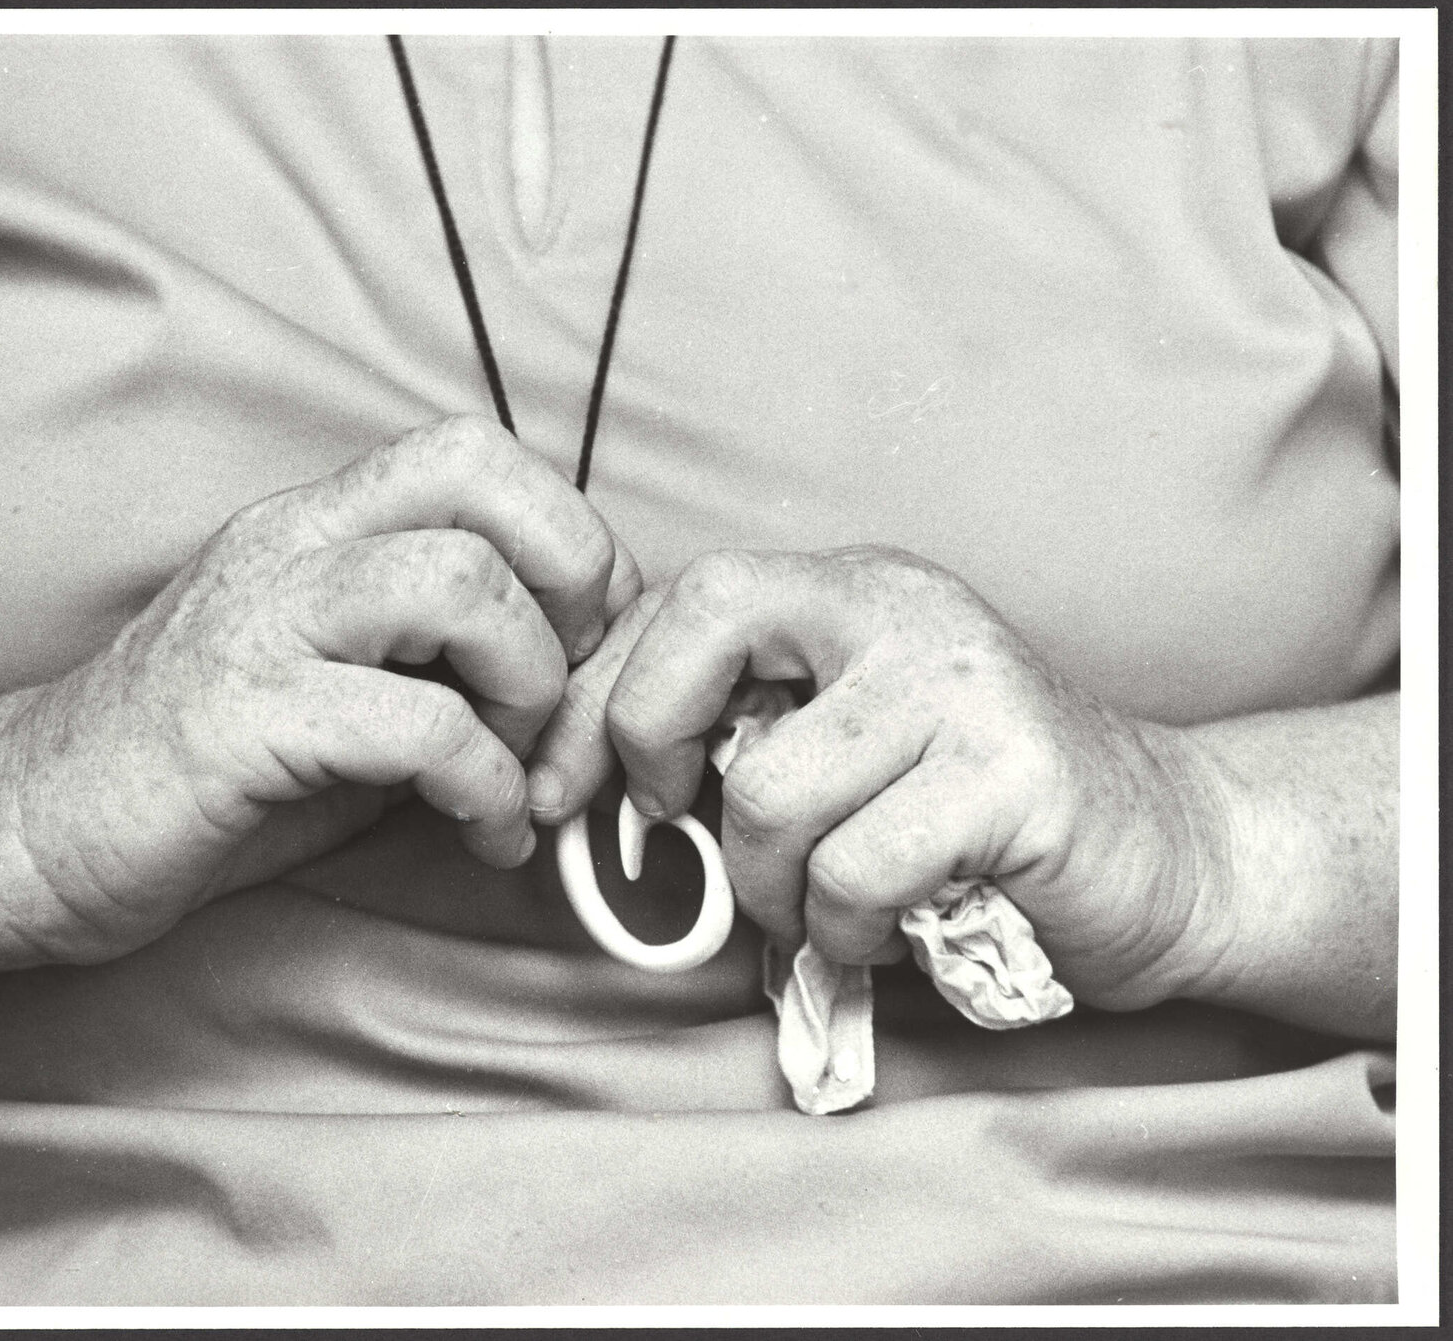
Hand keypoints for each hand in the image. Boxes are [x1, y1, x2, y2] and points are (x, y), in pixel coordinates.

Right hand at [0, 416, 639, 964]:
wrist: (29, 823)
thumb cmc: (208, 764)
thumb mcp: (343, 683)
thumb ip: (441, 657)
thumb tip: (581, 677)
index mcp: (316, 525)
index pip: (475, 451)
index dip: (569, 535)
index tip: (586, 643)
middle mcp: (289, 547)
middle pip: (481, 481)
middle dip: (573, 586)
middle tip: (572, 694)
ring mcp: (259, 623)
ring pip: (456, 582)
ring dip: (531, 687)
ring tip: (522, 770)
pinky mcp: (239, 719)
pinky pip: (415, 726)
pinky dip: (483, 785)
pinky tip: (480, 831)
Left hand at [530, 546, 1231, 1011]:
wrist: (1171, 852)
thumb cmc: (978, 816)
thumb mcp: (847, 745)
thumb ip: (740, 734)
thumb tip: (585, 778)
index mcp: (850, 591)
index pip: (680, 596)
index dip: (593, 694)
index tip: (559, 787)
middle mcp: (902, 609)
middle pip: (706, 624)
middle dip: (648, 744)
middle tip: (674, 826)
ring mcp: (961, 683)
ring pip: (769, 789)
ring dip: (771, 886)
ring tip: (825, 905)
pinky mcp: (1011, 772)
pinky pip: (854, 869)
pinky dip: (844, 928)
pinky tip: (887, 927)